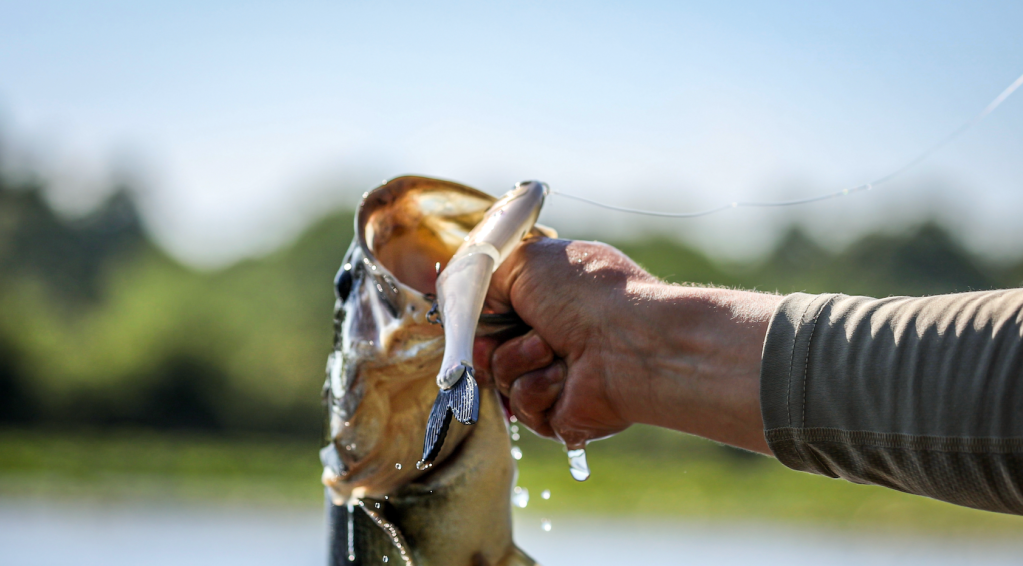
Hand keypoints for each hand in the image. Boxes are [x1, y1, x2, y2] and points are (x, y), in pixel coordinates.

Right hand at [473, 238, 779, 453]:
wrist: (630, 341)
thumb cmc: (584, 293)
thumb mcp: (523, 261)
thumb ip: (484, 277)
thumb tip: (472, 299)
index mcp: (543, 297)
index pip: (489, 312)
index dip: (478, 316)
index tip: (476, 312)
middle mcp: (548, 335)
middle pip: (485, 348)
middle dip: (493, 340)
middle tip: (522, 329)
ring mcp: (553, 375)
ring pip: (498, 378)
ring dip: (519, 360)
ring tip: (553, 348)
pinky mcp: (558, 413)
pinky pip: (522, 406)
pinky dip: (538, 387)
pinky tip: (564, 376)